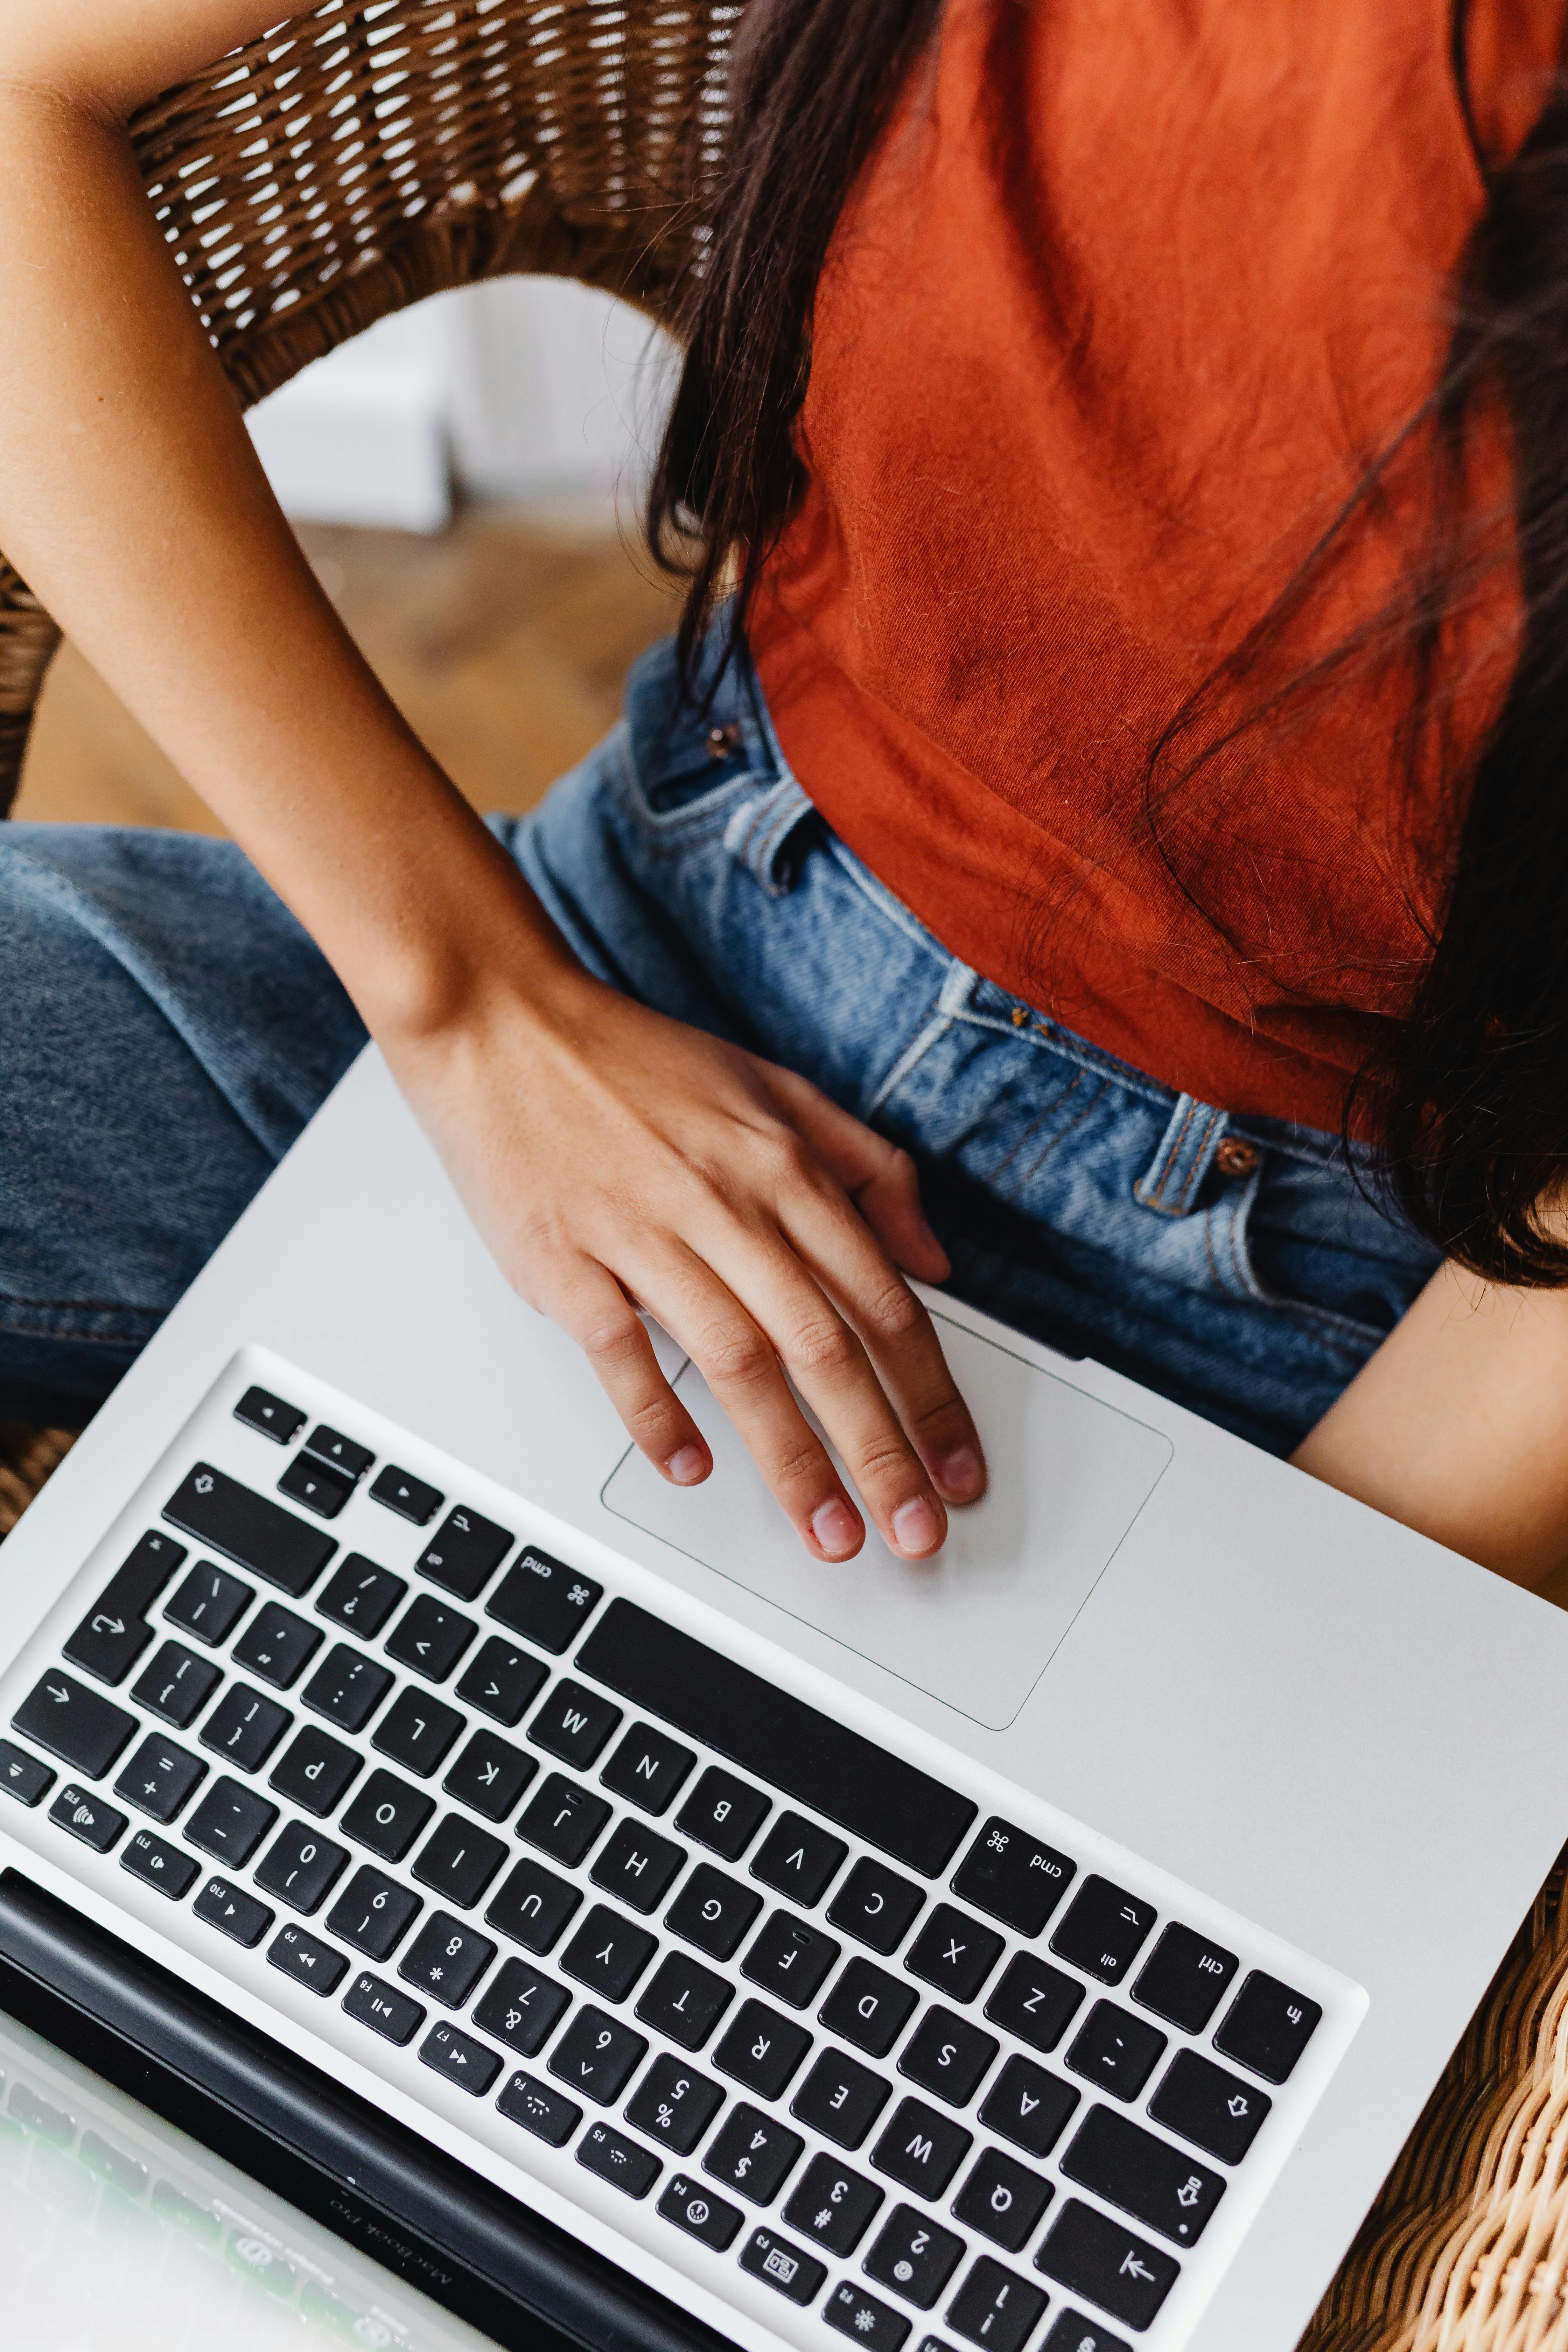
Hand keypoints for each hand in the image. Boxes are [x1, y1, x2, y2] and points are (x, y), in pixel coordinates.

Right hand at [390, 966, 986, 1560]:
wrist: (502, 1024)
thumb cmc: (635, 1064)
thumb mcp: (777, 1088)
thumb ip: (867, 1168)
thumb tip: (932, 1259)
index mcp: (783, 1166)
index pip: (883, 1302)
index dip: (930, 1395)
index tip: (956, 1467)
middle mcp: (724, 1202)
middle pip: (824, 1346)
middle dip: (881, 1452)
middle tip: (914, 1533)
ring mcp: (640, 1232)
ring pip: (738, 1362)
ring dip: (791, 1459)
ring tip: (829, 1532)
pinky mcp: (563, 1258)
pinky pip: (619, 1351)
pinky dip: (657, 1415)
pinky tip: (692, 1468)